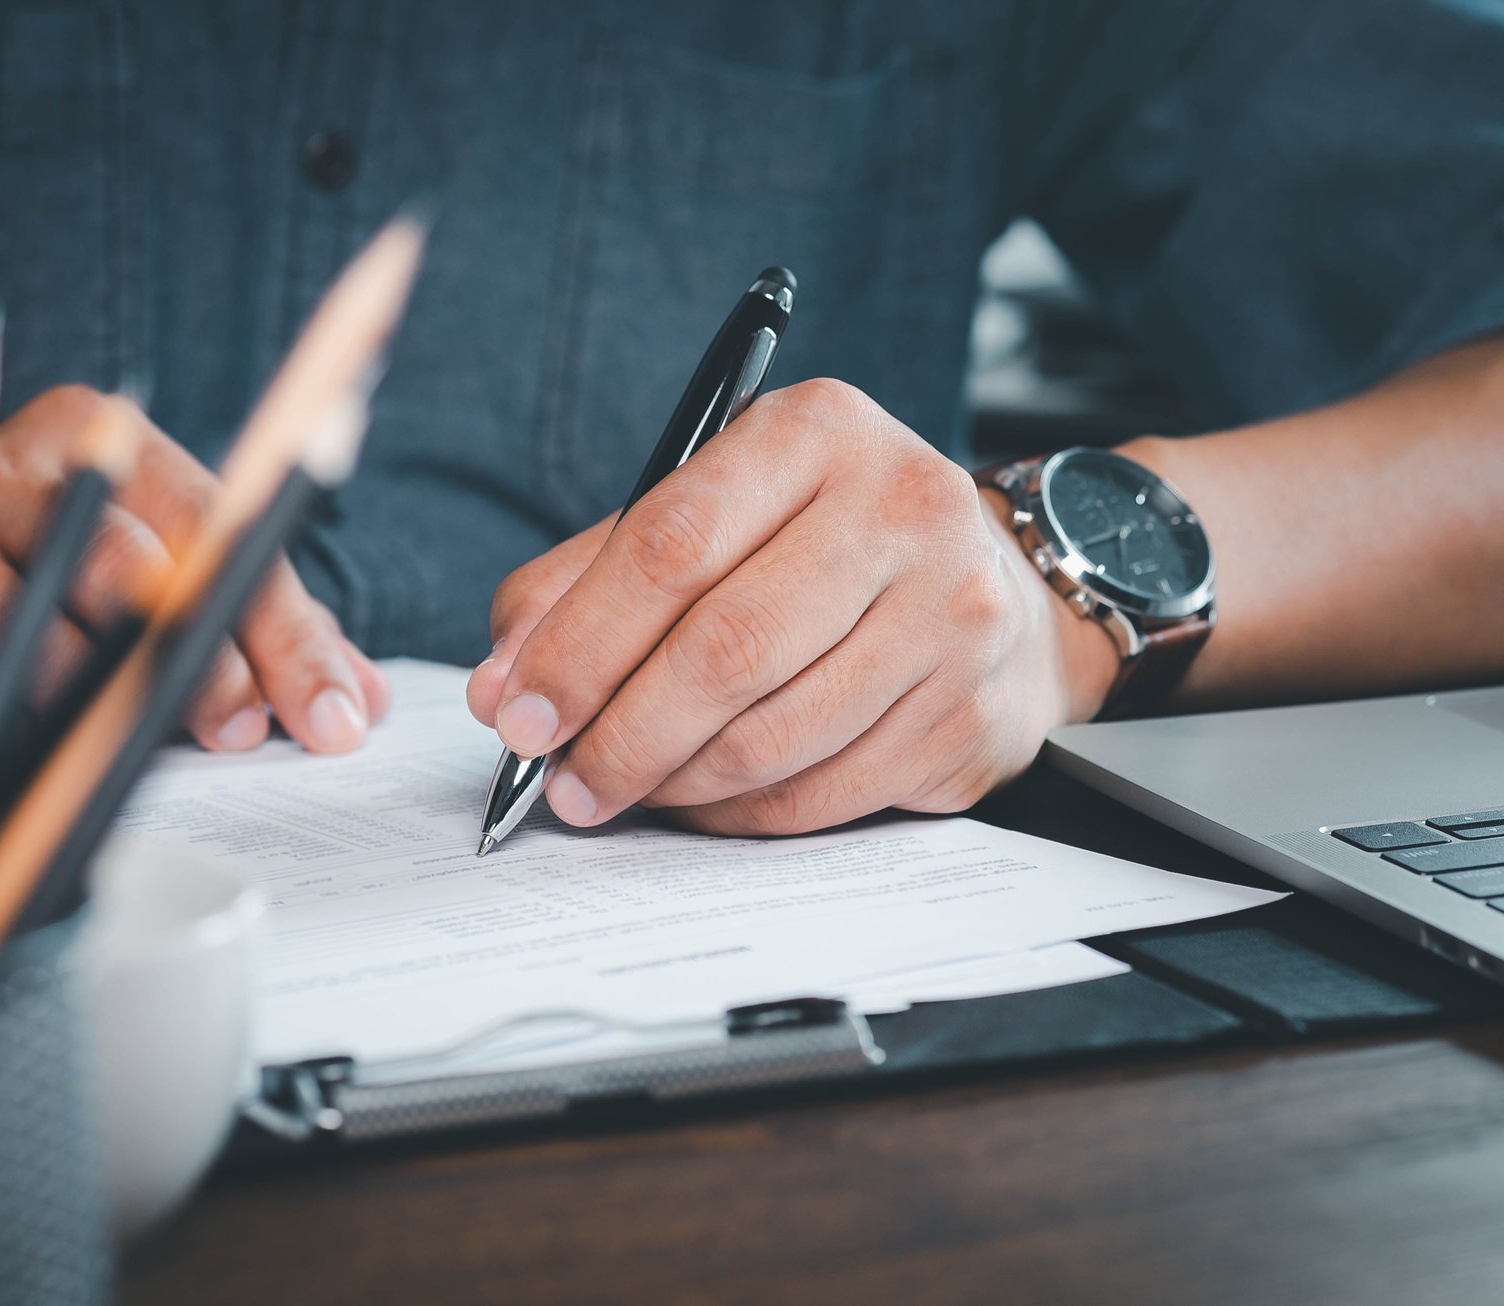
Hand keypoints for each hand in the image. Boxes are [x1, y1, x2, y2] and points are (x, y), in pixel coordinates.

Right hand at [0, 385, 388, 751]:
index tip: (327, 715)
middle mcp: (21, 467)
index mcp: (112, 441)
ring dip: (83, 704)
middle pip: (121, 567)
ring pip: (20, 623)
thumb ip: (270, 627)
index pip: (222, 532)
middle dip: (190, 667)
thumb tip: (358, 700)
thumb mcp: (175, 568)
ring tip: (119, 754)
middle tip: (236, 736)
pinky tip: (18, 753)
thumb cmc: (71, 564)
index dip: (281, 631)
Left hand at [465, 379, 1119, 835]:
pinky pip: (821, 794)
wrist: (1001, 591)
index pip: (672, 543)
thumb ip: (592, 579)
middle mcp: (902, 509)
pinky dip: (739, 815)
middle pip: (726, 650)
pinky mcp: (968, 715)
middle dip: (622, 734)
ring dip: (675, 784)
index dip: (581, 642)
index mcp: (818, 432)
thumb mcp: (714, 513)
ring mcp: (951, 617)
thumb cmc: (823, 546)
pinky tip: (703, 802)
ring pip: (773, 738)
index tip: (517, 711)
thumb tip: (502, 686)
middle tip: (565, 782)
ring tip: (625, 790)